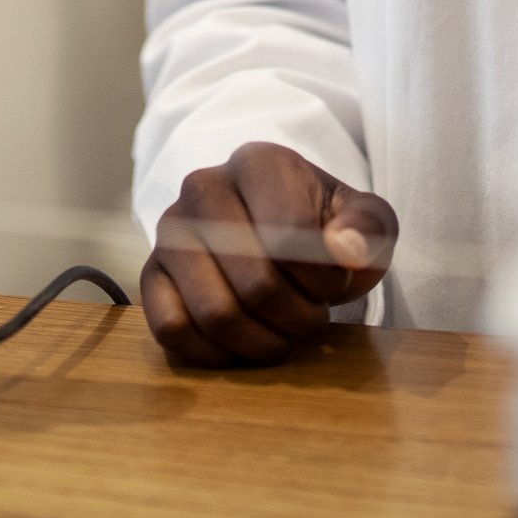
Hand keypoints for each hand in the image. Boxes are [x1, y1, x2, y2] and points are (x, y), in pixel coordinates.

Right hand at [139, 141, 397, 367]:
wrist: (281, 235)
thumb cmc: (326, 229)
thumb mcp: (365, 221)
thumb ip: (366, 230)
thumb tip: (344, 252)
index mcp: (258, 163)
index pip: (289, 236)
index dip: (324, 279)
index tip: (337, 285)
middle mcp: (202, 188)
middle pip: (255, 283)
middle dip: (298, 318)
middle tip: (313, 320)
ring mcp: (169, 233)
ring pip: (215, 314)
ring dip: (263, 343)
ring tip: (284, 334)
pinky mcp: (151, 276)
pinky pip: (172, 330)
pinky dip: (216, 354)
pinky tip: (243, 345)